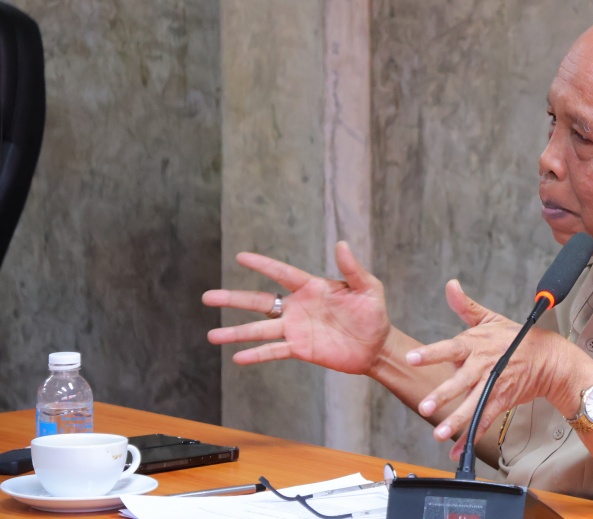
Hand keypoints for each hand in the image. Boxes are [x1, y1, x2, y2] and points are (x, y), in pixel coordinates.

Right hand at [204, 241, 390, 374]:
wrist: (377, 345)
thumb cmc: (374, 313)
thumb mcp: (368, 288)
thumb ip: (352, 269)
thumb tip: (342, 244)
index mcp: (312, 287)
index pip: (282, 273)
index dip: (262, 265)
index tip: (240, 256)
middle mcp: (298, 307)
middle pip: (260, 301)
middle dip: (233, 299)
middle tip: (207, 297)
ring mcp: (296, 329)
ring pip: (260, 330)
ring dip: (236, 333)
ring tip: (211, 336)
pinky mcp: (301, 349)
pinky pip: (274, 351)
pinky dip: (257, 355)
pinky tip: (237, 358)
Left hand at [407, 280, 568, 456]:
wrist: (548, 360)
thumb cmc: (515, 339)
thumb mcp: (489, 318)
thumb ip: (465, 305)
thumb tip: (451, 285)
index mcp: (476, 344)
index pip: (449, 347)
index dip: (431, 353)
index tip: (412, 358)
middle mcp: (483, 366)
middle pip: (461, 382)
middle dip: (444, 395)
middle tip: (425, 406)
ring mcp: (493, 386)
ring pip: (473, 405)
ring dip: (456, 421)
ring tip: (439, 433)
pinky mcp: (501, 401)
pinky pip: (484, 421)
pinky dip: (470, 436)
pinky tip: (456, 449)